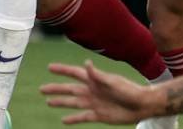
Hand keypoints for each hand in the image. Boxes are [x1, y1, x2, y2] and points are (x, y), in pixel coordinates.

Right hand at [42, 60, 159, 124]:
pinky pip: (82, 117)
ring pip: (73, 102)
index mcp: (95, 80)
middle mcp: (92, 91)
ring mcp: (94, 103)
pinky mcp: (98, 115)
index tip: (50, 67)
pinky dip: (73, 119)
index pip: (75, 73)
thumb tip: (86, 63)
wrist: (141, 105)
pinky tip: (64, 120)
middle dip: (56, 88)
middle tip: (41, 88)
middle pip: (70, 89)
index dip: (63, 70)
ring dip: (61, 102)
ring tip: (49, 102)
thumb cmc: (129, 91)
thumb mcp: (113, 82)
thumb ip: (98, 75)